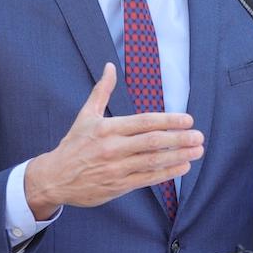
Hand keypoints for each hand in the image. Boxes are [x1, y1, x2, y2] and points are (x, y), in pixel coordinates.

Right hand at [23, 63, 203, 219]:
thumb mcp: (85, 116)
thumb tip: (110, 66)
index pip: (144, 122)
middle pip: (153, 142)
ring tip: (197, 151)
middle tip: (199, 136)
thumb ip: (102, 91)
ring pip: (153, 161)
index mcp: (107, 128)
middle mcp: (113, 148)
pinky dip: (167, 173)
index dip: (168, 120)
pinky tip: (183, 166)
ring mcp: (116, 168)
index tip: (188, 120)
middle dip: (179, 139)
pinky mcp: (118, 186)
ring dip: (179, 156)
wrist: (53, 178)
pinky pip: (147, 178)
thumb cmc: (74, 145)